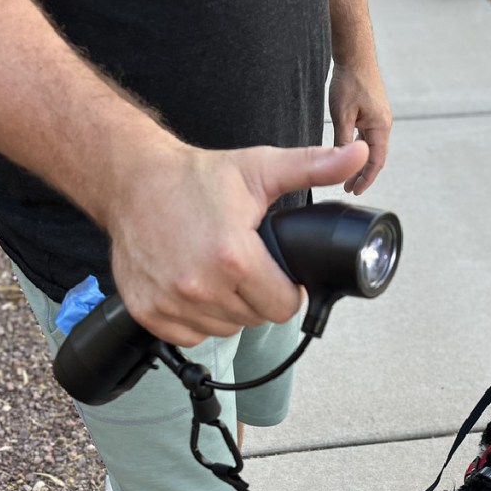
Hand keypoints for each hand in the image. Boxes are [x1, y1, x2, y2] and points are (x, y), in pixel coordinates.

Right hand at [104, 139, 370, 347]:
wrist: (132, 181)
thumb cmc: (196, 177)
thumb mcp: (259, 169)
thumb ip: (314, 167)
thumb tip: (358, 154)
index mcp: (234, 258)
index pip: (283, 307)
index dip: (287, 291)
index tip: (276, 273)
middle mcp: (200, 287)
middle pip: (254, 319)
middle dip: (256, 297)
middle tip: (243, 266)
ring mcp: (172, 303)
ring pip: (224, 330)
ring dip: (227, 310)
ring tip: (216, 273)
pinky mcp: (149, 314)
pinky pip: (191, 336)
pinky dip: (196, 318)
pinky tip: (192, 286)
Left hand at [328, 61, 391, 194]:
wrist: (355, 55)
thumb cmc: (349, 81)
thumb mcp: (342, 115)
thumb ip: (343, 141)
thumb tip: (342, 163)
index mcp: (380, 127)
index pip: (376, 162)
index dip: (365, 179)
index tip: (355, 191)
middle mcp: (383, 124)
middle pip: (375, 158)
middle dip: (363, 175)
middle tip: (349, 188)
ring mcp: (379, 118)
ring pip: (372, 149)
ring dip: (361, 163)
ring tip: (348, 176)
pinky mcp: (372, 113)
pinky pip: (368, 138)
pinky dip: (360, 150)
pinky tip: (349, 154)